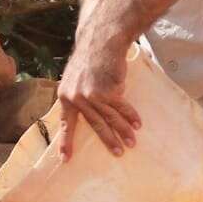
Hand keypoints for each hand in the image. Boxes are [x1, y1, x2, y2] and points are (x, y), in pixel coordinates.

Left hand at [56, 33, 138, 159]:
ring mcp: (92, 95)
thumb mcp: (74, 79)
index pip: (66, 123)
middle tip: (117, 153)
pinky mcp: (108, 91)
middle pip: (95, 125)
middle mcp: (77, 98)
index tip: (66, 159)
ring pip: (110, 118)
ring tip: (131, 142)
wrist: (100, 43)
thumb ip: (77, 97)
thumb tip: (86, 114)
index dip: (66, 141)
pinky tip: (137, 123)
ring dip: (123, 131)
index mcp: (65, 96)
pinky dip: (131, 116)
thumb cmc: (89, 60)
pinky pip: (122, 108)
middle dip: (108, 140)